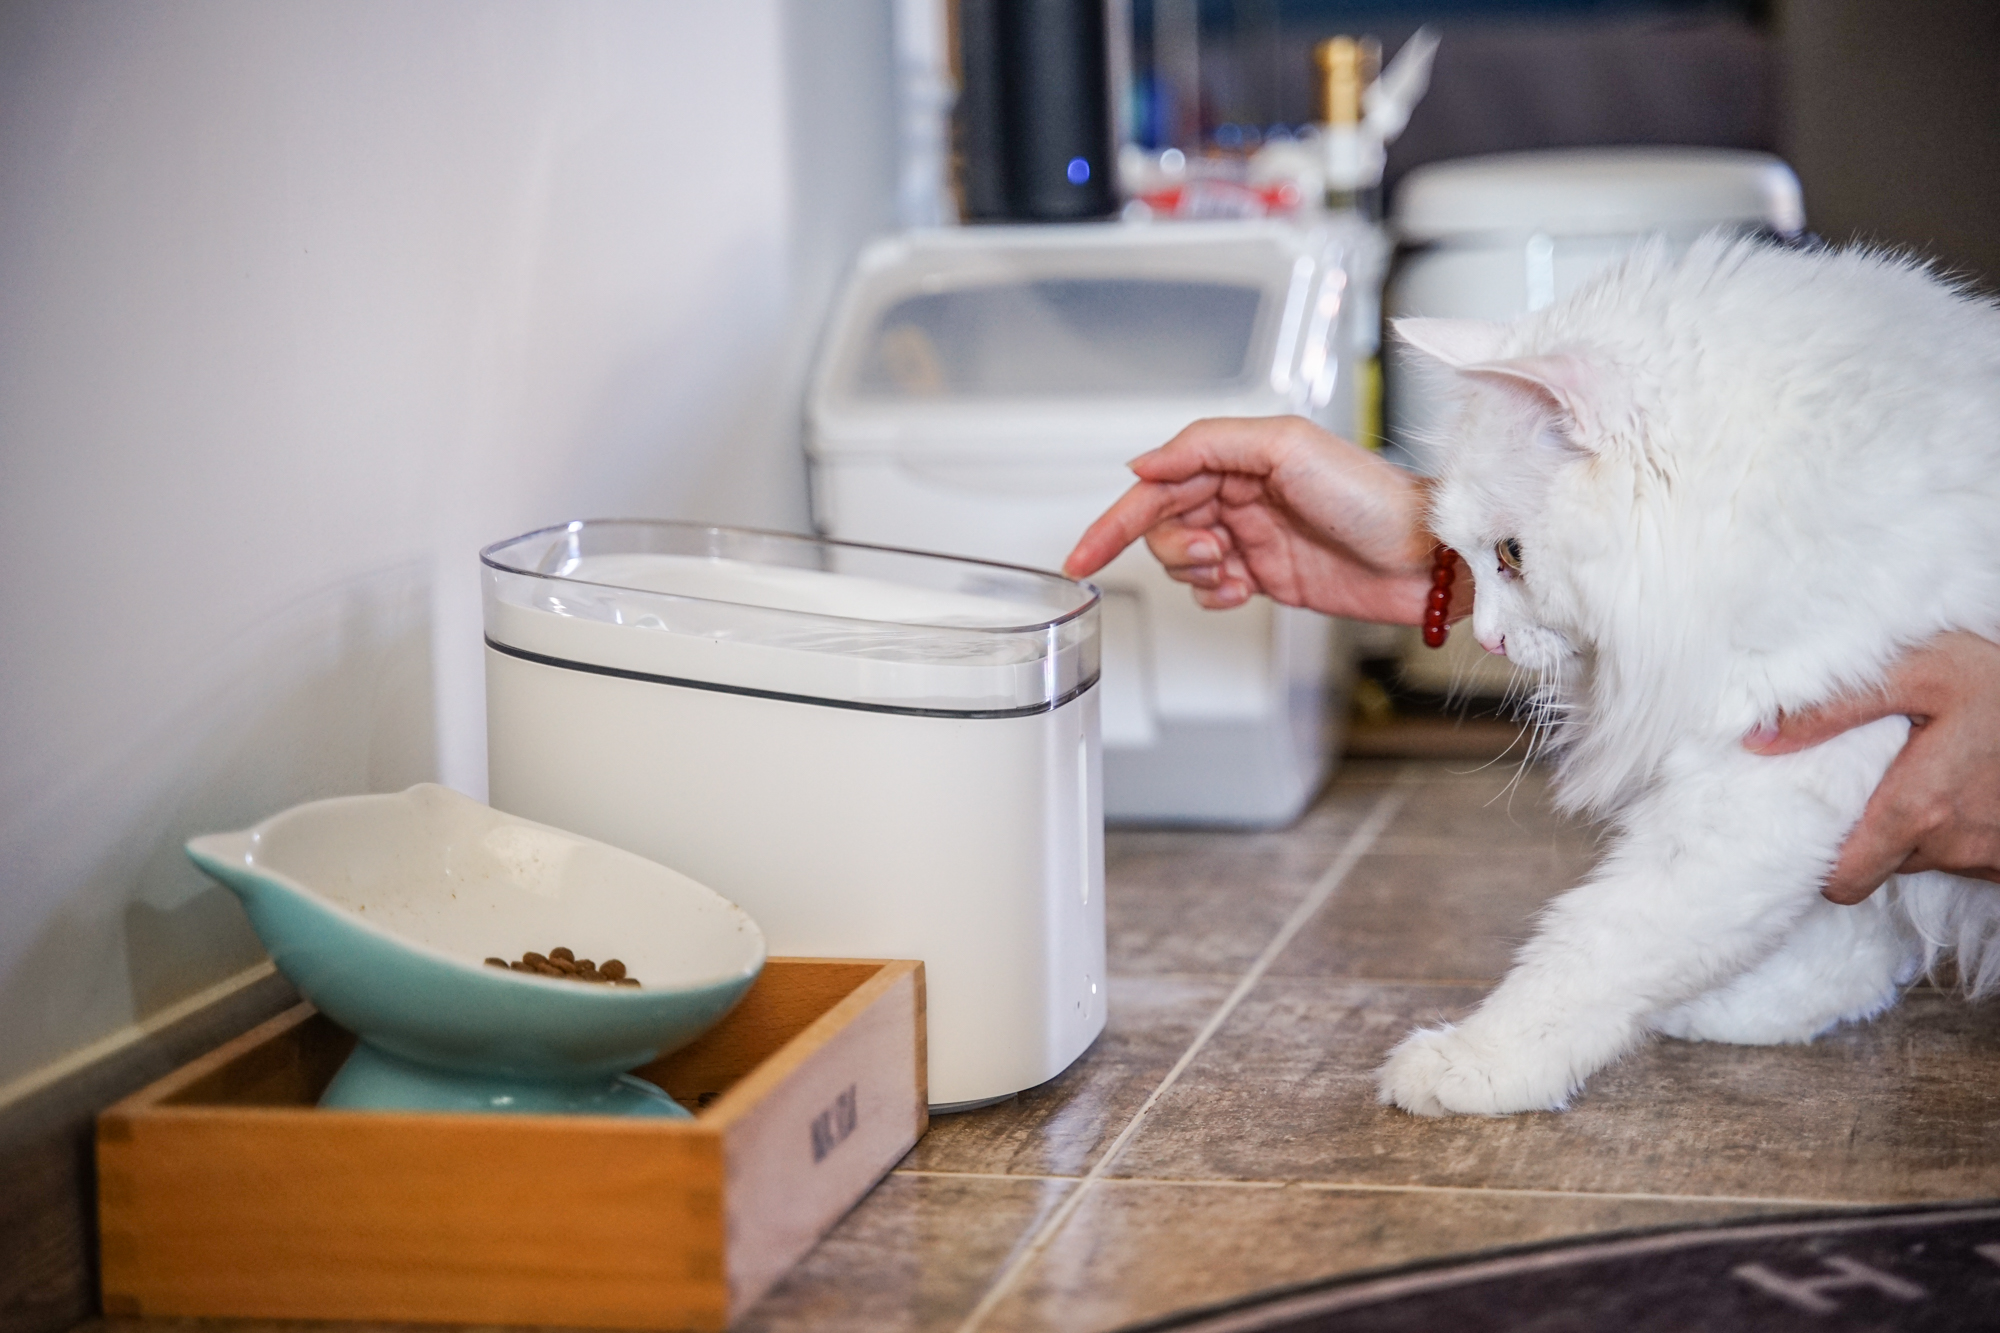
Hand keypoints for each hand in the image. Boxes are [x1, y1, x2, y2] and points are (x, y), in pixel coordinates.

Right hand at [1062, 416, 1460, 624]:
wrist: (1425, 561)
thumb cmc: (1373, 498)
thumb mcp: (1286, 446)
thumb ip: (1208, 443)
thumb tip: (1146, 462)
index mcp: (1242, 457)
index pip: (1159, 484)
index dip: (1117, 517)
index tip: (1084, 553)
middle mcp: (1243, 494)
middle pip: (1164, 523)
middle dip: (1173, 545)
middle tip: (1214, 553)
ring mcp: (1253, 536)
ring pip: (1184, 558)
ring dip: (1195, 571)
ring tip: (1235, 570)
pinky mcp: (1267, 576)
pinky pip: (1211, 589)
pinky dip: (1214, 595)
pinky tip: (1242, 591)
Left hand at [1746, 631, 1999, 902]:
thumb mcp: (1920, 671)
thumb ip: (1834, 707)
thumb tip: (1756, 740)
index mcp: (1917, 813)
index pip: (1841, 881)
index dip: (1819, 861)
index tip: (1809, 826)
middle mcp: (1951, 847)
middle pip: (1875, 867)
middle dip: (1860, 836)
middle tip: (1856, 787)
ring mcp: (1987, 857)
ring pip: (1918, 857)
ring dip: (1906, 825)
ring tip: (1909, 773)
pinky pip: (1960, 853)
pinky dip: (1947, 826)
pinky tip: (1951, 784)